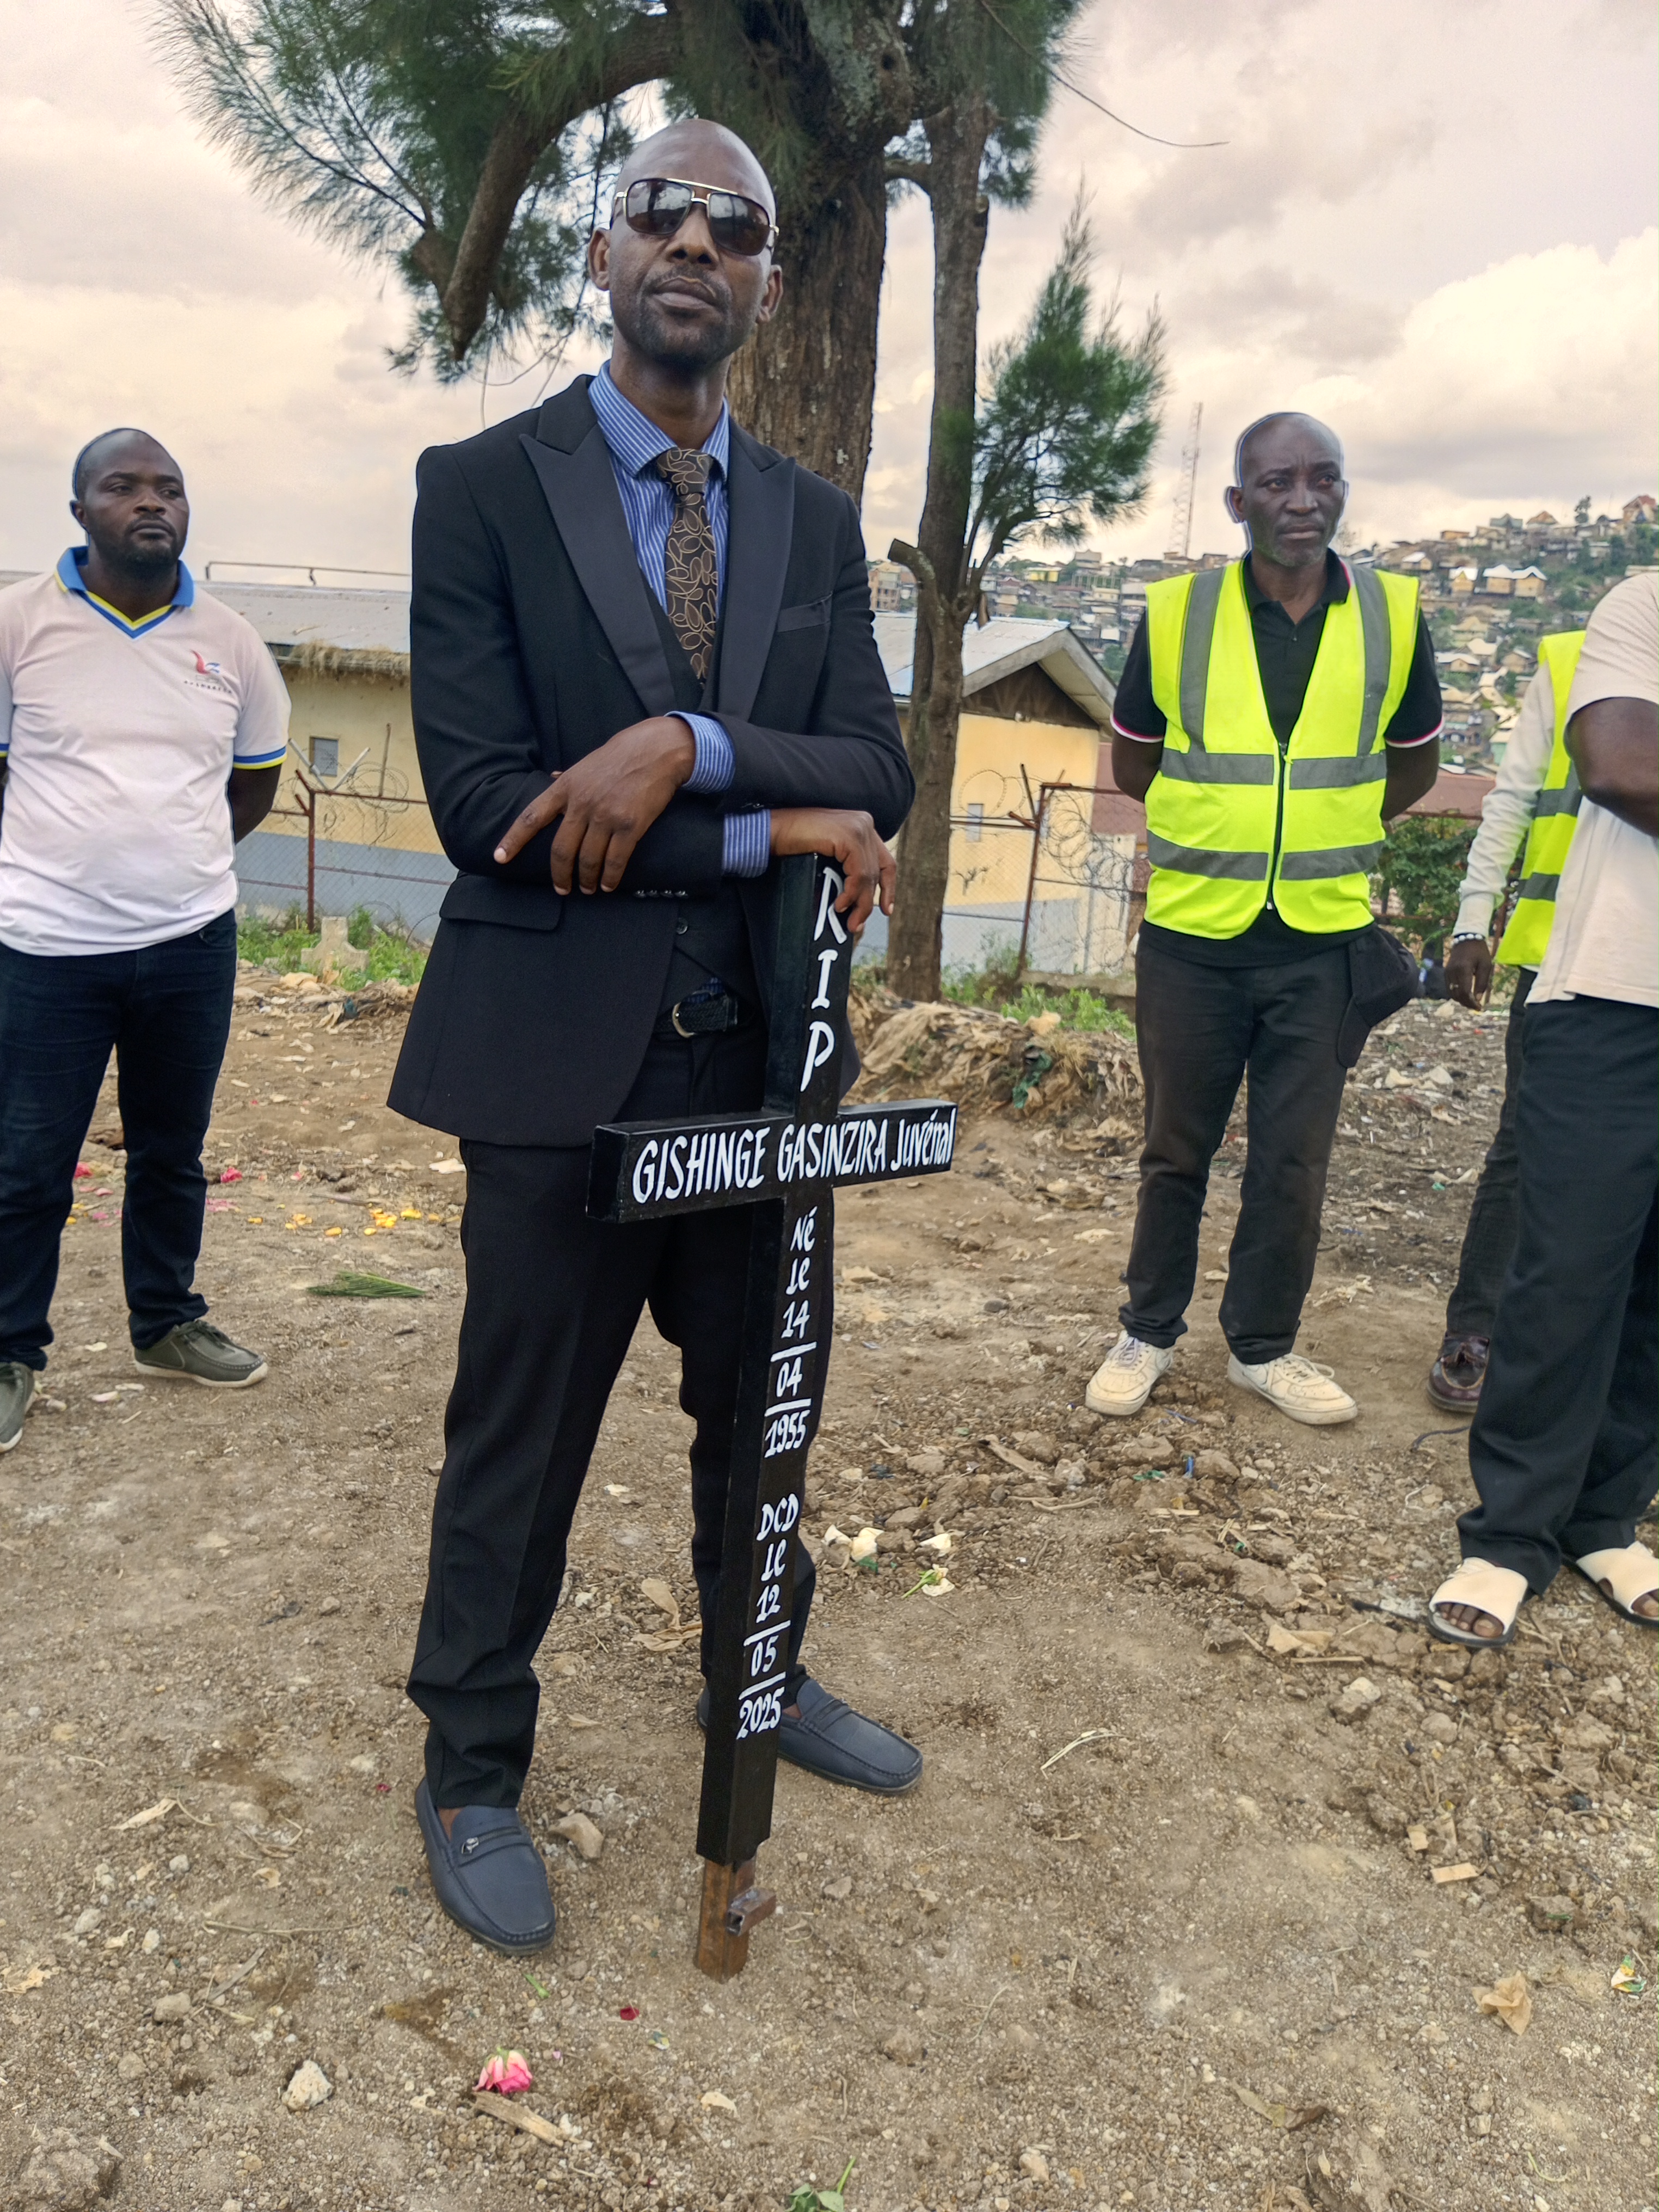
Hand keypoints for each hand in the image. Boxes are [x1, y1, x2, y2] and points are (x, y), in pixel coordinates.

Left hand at [493, 716, 695, 892]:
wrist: (656, 750)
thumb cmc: (620, 756)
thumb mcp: (585, 763)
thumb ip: (567, 778)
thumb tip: (551, 779)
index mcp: (566, 787)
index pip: (531, 817)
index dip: (513, 840)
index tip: (499, 858)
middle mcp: (582, 803)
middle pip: (561, 849)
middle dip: (559, 875)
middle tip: (562, 888)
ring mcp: (606, 816)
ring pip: (588, 859)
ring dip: (586, 879)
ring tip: (588, 888)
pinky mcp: (631, 826)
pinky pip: (615, 860)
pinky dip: (610, 877)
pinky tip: (608, 884)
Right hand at [770, 808, 895, 932]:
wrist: (772, 829)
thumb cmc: (793, 842)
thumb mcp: (828, 852)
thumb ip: (846, 863)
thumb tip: (858, 896)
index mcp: (861, 824)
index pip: (884, 860)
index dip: (888, 887)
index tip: (886, 909)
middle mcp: (864, 823)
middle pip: (879, 870)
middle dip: (871, 901)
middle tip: (859, 923)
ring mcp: (858, 828)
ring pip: (869, 875)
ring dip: (860, 903)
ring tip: (849, 921)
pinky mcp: (848, 837)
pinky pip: (858, 874)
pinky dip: (852, 894)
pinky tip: (840, 905)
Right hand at [1445, 936, 1492, 1009]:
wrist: (1466, 939)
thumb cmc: (1479, 952)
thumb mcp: (1486, 966)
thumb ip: (1482, 983)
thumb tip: (1477, 999)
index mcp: (1463, 969)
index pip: (1464, 992)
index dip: (1471, 1002)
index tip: (1479, 1008)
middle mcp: (1452, 972)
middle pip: (1457, 995)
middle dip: (1467, 1003)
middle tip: (1477, 1007)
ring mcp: (1447, 972)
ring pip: (1451, 993)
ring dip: (1461, 1000)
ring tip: (1471, 1003)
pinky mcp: (1446, 972)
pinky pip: (1449, 988)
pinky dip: (1457, 994)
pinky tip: (1465, 995)